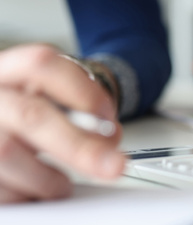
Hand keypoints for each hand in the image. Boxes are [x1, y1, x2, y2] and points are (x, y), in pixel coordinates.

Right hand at [0, 44, 122, 202]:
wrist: (0, 124)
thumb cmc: (29, 114)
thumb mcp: (52, 103)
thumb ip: (81, 114)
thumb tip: (108, 138)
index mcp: (6, 71)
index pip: (40, 64)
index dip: (81, 91)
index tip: (107, 117)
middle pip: (31, 115)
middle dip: (80, 145)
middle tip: (114, 166)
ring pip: (7, 153)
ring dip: (49, 178)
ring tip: (61, 184)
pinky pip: (1, 189)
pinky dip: (27, 195)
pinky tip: (34, 191)